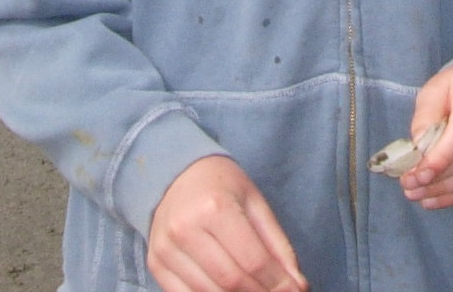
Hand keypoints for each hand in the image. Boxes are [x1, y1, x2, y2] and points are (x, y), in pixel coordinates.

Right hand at [146, 155, 305, 291]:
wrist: (175, 174)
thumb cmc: (220, 186)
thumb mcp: (255, 203)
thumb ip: (277, 245)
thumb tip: (297, 285)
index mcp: (215, 207)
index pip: (253, 261)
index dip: (278, 284)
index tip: (294, 291)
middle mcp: (186, 229)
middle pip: (231, 281)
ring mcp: (166, 249)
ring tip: (255, 291)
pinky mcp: (155, 264)